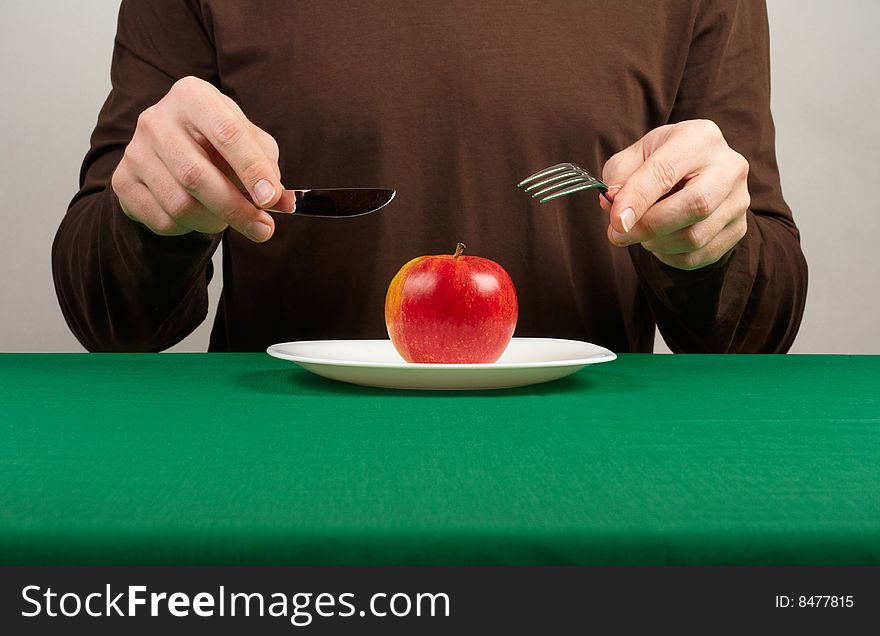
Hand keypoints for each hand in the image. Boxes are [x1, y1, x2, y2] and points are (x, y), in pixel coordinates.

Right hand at [111, 76, 286, 241]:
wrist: (171, 149)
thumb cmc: (218, 142)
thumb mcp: (249, 142)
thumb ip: (268, 167)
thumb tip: (282, 201)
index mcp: (193, 96)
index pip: (227, 134)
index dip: (252, 169)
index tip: (271, 199)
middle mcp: (157, 119)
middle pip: (197, 175)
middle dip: (237, 209)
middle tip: (264, 229)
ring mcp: (135, 150)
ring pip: (180, 204)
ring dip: (215, 221)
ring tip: (229, 217)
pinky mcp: (123, 181)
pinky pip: (164, 219)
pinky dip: (190, 228)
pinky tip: (199, 215)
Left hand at [599, 119, 749, 269]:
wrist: (694, 172)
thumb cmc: (660, 162)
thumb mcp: (634, 157)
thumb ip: (619, 178)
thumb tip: (614, 206)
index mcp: (699, 138)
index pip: (666, 172)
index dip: (638, 200)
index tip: (616, 222)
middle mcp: (729, 166)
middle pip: (695, 206)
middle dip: (649, 227)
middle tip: (618, 235)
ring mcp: (739, 200)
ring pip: (696, 237)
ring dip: (657, 243)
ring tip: (641, 233)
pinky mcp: (739, 228)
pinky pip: (699, 256)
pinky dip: (670, 256)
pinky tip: (660, 242)